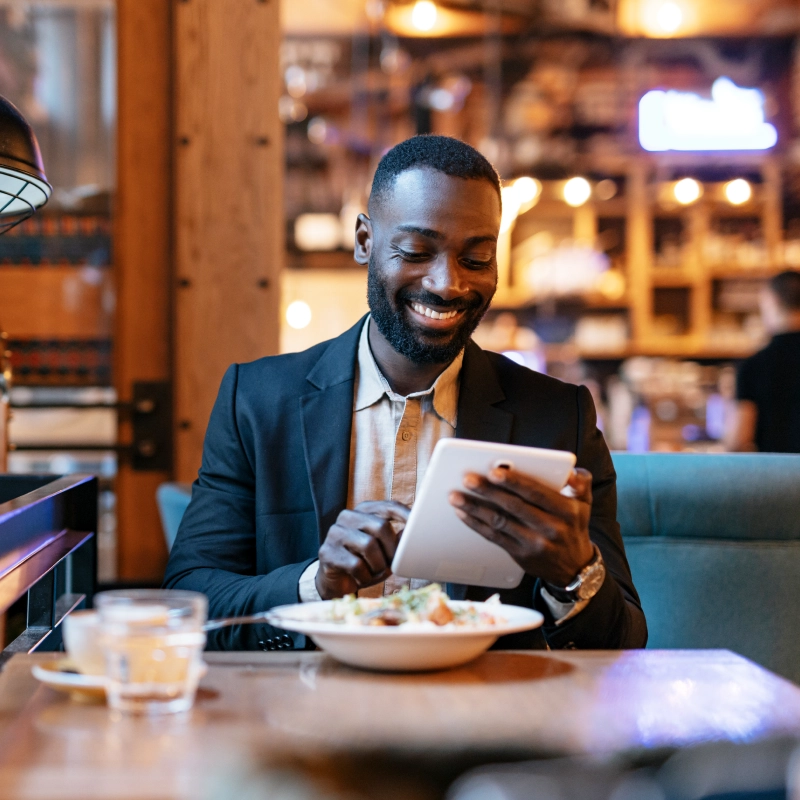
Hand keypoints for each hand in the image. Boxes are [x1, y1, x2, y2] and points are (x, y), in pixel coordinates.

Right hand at [316, 500, 409, 599]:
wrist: (336, 582)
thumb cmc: (365, 563)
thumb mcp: (384, 551)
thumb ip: (397, 540)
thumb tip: (413, 532)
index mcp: (364, 511)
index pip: (389, 507)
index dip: (406, 516)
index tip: (419, 528)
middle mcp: (348, 516)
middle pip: (380, 526)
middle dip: (391, 550)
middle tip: (392, 565)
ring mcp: (335, 533)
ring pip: (368, 545)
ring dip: (378, 566)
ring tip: (376, 573)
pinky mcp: (327, 552)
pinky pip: (355, 564)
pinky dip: (365, 576)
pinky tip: (362, 579)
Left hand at [449, 468, 594, 586]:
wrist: (574, 568)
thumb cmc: (574, 527)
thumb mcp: (585, 505)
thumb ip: (580, 484)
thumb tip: (572, 472)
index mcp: (566, 511)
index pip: (536, 493)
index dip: (514, 482)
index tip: (494, 471)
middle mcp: (551, 528)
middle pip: (514, 506)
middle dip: (488, 491)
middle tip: (468, 479)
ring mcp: (534, 543)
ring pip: (500, 522)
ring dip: (475, 508)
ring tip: (456, 496)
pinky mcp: (520, 555)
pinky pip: (495, 537)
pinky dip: (476, 524)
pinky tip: (463, 514)